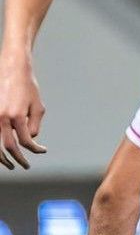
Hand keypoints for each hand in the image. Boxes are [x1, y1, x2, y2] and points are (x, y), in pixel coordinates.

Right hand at [0, 54, 47, 169]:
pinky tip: (1, 150)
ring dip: (1, 157)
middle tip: (25, 166)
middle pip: (8, 147)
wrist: (12, 68)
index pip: (26, 142)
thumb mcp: (38, 106)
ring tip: (10, 164)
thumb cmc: (28, 87)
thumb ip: (33, 125)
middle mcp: (2, 118)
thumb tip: (29, 139)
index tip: (41, 151)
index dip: (35, 149)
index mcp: (17, 116)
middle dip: (17, 159)